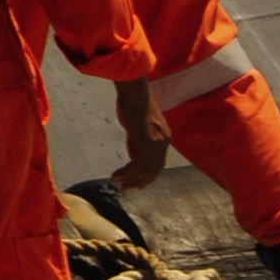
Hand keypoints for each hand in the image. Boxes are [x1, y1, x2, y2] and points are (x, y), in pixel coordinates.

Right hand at [113, 74, 171, 191]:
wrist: (134, 91)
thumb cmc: (132, 101)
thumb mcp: (135, 125)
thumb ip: (137, 140)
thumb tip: (133, 155)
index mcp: (163, 137)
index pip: (158, 162)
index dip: (148, 175)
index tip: (136, 184)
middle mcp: (163, 142)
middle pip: (154, 169)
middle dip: (139, 181)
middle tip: (126, 189)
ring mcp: (157, 143)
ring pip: (145, 170)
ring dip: (130, 179)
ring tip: (117, 183)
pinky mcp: (147, 142)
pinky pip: (137, 164)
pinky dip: (126, 172)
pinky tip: (116, 175)